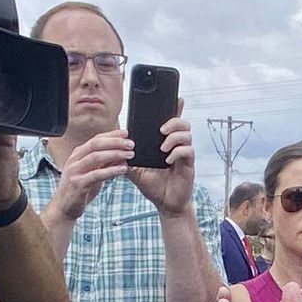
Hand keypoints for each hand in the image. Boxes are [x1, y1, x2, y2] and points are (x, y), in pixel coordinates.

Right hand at [49, 130, 133, 220]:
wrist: (64, 208)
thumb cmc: (80, 189)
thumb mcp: (93, 172)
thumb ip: (104, 163)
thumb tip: (122, 154)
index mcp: (78, 154)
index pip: (96, 139)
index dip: (112, 135)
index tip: (126, 133)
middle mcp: (74, 160)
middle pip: (96, 144)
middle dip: (115, 142)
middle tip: (131, 144)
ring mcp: (74, 171)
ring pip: (96, 157)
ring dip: (115, 154)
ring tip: (129, 155)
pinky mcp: (77, 184)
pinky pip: (96, 174)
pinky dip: (111, 170)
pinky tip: (122, 169)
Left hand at [128, 100, 194, 217]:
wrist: (164, 203)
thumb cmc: (153, 185)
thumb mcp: (135, 170)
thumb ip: (126, 157)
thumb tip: (112, 147)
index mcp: (166, 143)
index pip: (172, 122)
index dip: (176, 108)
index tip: (176, 98)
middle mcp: (177, 146)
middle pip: (183, 123)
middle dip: (173, 121)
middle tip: (161, 129)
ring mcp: (184, 155)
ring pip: (187, 134)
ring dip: (174, 137)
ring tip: (162, 147)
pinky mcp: (188, 165)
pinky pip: (188, 151)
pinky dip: (177, 152)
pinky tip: (168, 158)